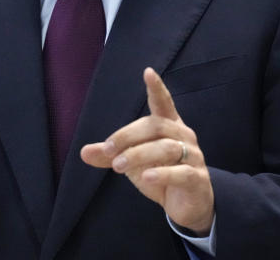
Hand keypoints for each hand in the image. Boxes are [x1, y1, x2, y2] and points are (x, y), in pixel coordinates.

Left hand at [80, 67, 213, 234]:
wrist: (187, 207)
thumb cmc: (160, 174)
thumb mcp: (132, 163)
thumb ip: (110, 156)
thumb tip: (83, 152)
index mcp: (169, 126)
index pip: (163, 102)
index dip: (156, 88)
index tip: (148, 72)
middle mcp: (183, 136)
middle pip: (156, 126)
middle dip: (128, 136)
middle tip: (109, 151)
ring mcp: (194, 157)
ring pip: (166, 147)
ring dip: (139, 155)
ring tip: (118, 166)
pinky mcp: (197, 179)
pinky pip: (181, 172)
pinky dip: (162, 174)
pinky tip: (146, 178)